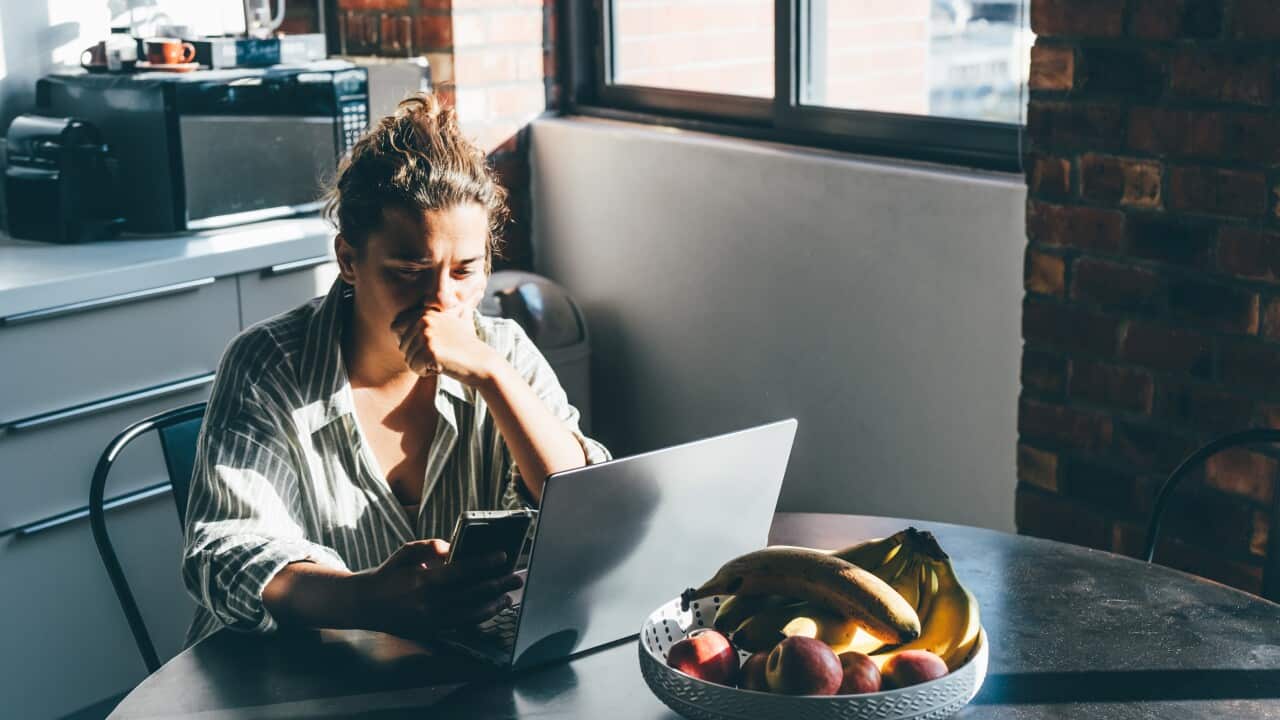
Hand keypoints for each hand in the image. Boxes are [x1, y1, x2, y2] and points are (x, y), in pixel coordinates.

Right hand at [352, 539, 522, 638]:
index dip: (484, 564)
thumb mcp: (406, 552)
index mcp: (422, 580)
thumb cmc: (387, 574)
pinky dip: (478, 617)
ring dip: (493, 604)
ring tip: (508, 596)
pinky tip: (490, 609)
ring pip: (470, 613)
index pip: (461, 571)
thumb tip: (456, 548)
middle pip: (471, 593)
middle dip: (497, 585)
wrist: (364, 604)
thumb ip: (431, 547)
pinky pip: (461, 625)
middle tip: (516, 577)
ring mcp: (430, 620)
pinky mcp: (430, 631)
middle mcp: (428, 603)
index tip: (502, 556)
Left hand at [391, 305, 497, 385]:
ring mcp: (426, 335)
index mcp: (426, 312)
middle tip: (438, 354)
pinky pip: (414, 367)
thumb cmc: (469, 346)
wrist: (481, 362)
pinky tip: (442, 366)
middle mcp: (424, 321)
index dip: (407, 340)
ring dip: (422, 365)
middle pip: (402, 346)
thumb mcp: (460, 321)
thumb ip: (455, 309)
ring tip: (441, 360)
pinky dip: (426, 372)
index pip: (396, 327)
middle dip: (417, 356)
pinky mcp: (429, 351)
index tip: (426, 346)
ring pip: (408, 359)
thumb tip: (476, 292)